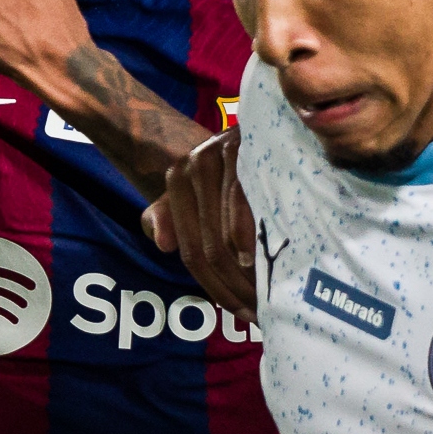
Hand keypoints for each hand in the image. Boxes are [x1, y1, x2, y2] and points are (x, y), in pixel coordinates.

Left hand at [139, 128, 259, 317]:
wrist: (270, 120)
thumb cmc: (236, 168)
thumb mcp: (200, 192)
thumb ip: (173, 217)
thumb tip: (162, 242)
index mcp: (179, 178)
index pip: (192, 250)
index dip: (215, 287)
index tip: (241, 312)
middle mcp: (194, 164)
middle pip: (209, 248)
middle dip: (234, 287)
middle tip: (260, 313)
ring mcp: (220, 153)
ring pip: (225, 236)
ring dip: (248, 274)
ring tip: (270, 297)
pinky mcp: (245, 147)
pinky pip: (243, 207)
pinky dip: (251, 239)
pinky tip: (268, 261)